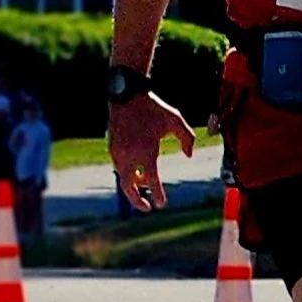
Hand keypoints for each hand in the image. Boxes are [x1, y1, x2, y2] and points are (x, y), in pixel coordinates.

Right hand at [109, 93, 194, 211]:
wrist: (126, 93)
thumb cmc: (153, 107)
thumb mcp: (175, 120)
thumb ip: (187, 138)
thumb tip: (189, 156)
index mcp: (146, 152)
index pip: (152, 181)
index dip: (157, 195)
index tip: (161, 204)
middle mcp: (130, 156)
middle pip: (129, 188)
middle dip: (137, 201)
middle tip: (147, 207)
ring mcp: (118, 152)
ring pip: (122, 177)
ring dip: (132, 184)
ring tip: (142, 182)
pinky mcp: (112, 146)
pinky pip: (118, 166)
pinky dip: (126, 172)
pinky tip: (134, 169)